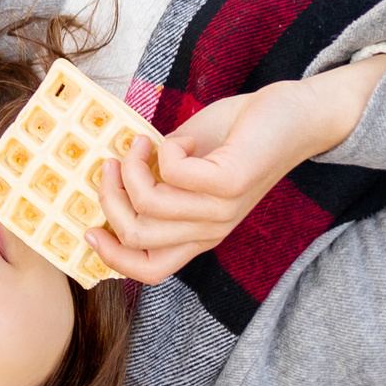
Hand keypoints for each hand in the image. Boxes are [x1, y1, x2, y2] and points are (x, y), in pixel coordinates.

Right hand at [90, 57, 385, 281]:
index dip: (111, 257)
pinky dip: (163, 149)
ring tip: (140, 142)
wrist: (298, 114)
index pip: (151, 271)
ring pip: (148, 206)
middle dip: (109, 197)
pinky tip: (178, 138)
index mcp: (199, 232)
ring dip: (130, 167)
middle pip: (136, 236)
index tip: (88, 228)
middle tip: (110, 163)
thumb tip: (109, 173)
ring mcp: (221, 211)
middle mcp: (210, 230)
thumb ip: (153, 176)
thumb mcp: (187, 162)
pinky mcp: (229, 184)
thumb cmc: (240, 134)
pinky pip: (171, 173)